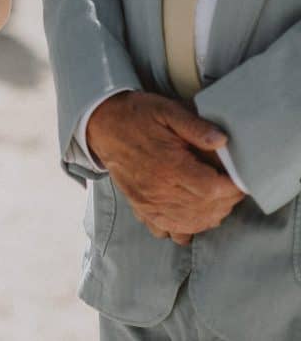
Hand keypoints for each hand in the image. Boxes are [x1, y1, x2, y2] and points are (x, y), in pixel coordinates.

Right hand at [87, 92, 244, 240]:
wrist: (102, 124)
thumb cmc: (137, 116)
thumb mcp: (167, 111)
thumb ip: (196, 126)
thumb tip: (222, 141)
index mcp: (169, 166)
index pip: (213, 189)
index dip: (233, 188)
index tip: (240, 178)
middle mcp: (159, 190)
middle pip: (205, 210)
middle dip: (226, 202)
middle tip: (231, 186)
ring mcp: (148, 202)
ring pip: (189, 225)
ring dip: (209, 217)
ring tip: (216, 200)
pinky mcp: (141, 207)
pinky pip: (166, 231)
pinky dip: (183, 228)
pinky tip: (191, 213)